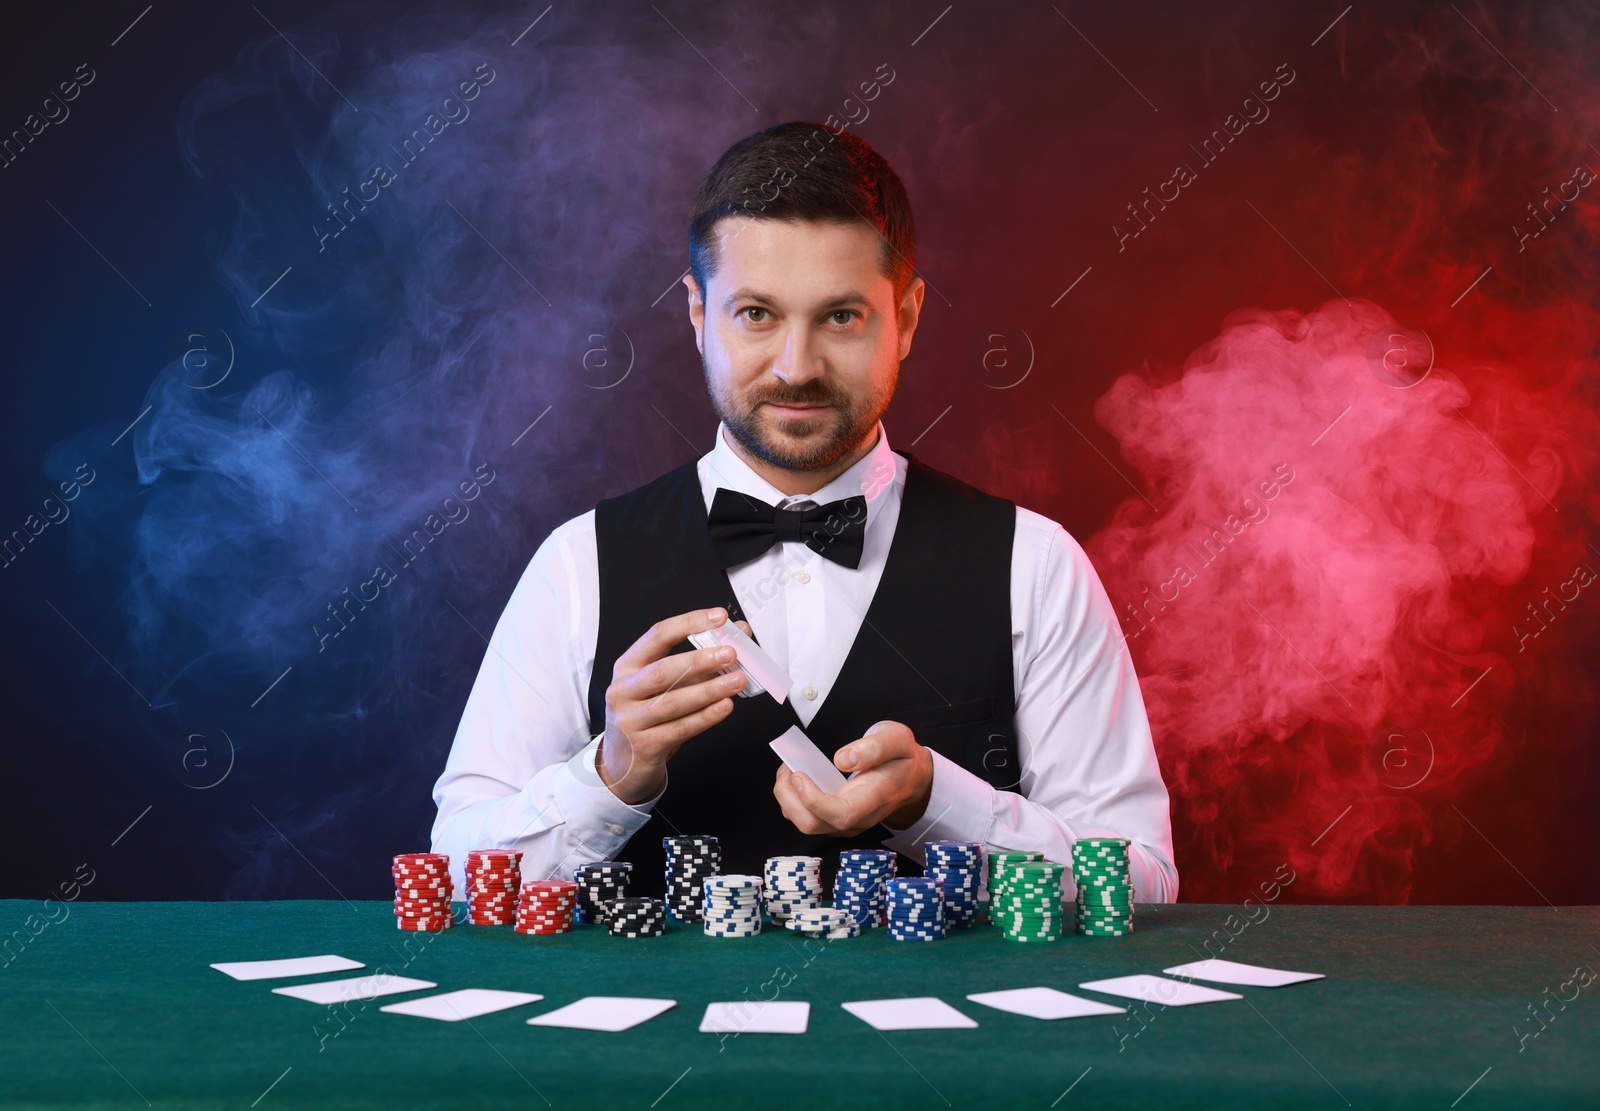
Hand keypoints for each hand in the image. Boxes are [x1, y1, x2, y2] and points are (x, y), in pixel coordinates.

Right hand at [598, 607, 753, 803]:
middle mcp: (623, 690)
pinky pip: (679, 729)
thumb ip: (699, 662)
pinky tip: (725, 707)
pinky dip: (705, 717)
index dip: (690, 623)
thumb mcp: (665, 686)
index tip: (720, 617)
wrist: (623, 764)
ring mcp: (630, 719)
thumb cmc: (648, 716)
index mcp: (627, 666)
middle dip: (700, 659)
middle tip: (731, 653)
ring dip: (709, 689)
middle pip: (663, 670)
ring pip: (673, 701)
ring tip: (737, 680)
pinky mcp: (644, 745)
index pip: (658, 635)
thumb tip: (738, 635)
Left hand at [772, 721, 932, 836]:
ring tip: (789, 769)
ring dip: (788, 798)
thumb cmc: (901, 758)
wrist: (911, 778)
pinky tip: (797, 777)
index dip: (814, 800)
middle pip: (813, 824)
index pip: (841, 814)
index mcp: (875, 797)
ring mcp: (846, 823)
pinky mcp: (836, 820)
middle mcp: (858, 817)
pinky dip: (793, 799)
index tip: (799, 775)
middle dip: (789, 798)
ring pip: (806, 823)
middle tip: (788, 767)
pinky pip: (807, 817)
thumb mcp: (897, 738)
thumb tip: (842, 759)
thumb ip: (875, 747)